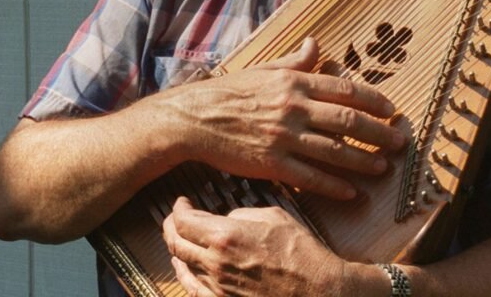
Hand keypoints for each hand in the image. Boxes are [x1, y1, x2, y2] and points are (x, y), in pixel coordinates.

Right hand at [159, 38, 405, 199]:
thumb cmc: (227, 93)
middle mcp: (293, 108)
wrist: (192, 119)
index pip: (345, 89)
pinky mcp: (271, 164)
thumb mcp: (262, 70)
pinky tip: (351, 193)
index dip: (374, 100)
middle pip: (348, 120)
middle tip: (399, 141)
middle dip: (379, 132)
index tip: (392, 110)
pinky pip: (310, 177)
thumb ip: (293, 61)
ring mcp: (283, 137)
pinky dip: (334, 186)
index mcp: (293, 83)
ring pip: (335, 151)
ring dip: (364, 161)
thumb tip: (316, 44)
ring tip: (382, 167)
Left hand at [163, 196, 356, 296]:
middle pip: (174, 243)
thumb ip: (241, 214)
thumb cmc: (302, 253)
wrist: (320, 291)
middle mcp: (215, 263)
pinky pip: (193, 290)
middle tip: (175, 218)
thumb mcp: (273, 216)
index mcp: (225, 236)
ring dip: (177, 249)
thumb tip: (224, 218)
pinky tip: (184, 268)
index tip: (183, 202)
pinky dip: (184, 275)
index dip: (178, 208)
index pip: (182, 220)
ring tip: (179, 239)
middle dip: (171, 226)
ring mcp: (218, 287)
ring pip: (182, 266)